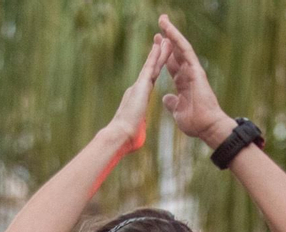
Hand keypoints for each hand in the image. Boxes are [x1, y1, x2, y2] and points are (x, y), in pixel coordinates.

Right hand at [104, 34, 169, 156]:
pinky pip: (151, 67)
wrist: (120, 136)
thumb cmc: (127, 139)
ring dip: (159, 52)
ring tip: (165, 39)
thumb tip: (137, 133)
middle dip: (157, 56)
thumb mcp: (136, 130)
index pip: (150, 82)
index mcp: (138, 99)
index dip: (154, 70)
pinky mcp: (141, 86)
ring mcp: (138, 86)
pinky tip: (161, 45)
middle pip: (151, 69)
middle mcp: (137, 89)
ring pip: (152, 65)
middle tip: (161, 42)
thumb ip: (138, 126)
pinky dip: (156, 56)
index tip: (158, 62)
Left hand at [158, 15, 229, 146]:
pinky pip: (186, 50)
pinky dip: (177, 39)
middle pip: (175, 52)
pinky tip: (169, 29)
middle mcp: (188, 74)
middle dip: (167, 39)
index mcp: (183, 84)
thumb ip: (173, 103)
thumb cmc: (195, 123)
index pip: (171, 65)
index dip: (163, 55)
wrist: (207, 127)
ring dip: (171, 32)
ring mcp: (193, 71)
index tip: (156, 44)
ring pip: (180, 47)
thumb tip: (166, 98)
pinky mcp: (196, 70)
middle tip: (159, 24)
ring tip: (162, 19)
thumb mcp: (178, 112)